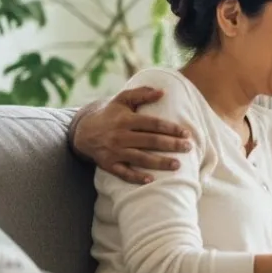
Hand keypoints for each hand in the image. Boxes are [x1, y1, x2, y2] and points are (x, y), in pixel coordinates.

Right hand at [73, 87, 190, 183]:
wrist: (83, 131)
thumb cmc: (110, 114)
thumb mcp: (122, 100)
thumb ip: (142, 93)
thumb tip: (163, 92)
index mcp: (126, 120)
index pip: (153, 124)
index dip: (171, 128)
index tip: (186, 134)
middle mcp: (120, 136)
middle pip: (150, 141)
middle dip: (171, 145)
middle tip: (189, 148)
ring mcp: (114, 151)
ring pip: (140, 158)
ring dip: (160, 162)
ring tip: (177, 165)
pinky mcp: (108, 164)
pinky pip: (123, 173)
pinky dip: (136, 177)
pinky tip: (151, 180)